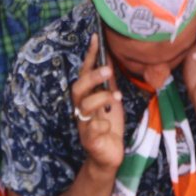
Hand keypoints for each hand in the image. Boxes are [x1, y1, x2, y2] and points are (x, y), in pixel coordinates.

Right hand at [70, 32, 125, 173]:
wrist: (108, 157)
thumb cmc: (109, 126)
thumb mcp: (111, 100)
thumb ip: (108, 82)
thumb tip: (110, 57)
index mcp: (87, 98)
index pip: (85, 73)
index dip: (89, 56)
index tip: (96, 38)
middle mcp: (81, 109)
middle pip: (78, 89)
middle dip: (91, 77)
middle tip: (108, 70)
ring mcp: (84, 125)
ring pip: (84, 107)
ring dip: (100, 98)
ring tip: (116, 97)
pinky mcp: (90, 140)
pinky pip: (92, 130)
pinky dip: (101, 124)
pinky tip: (108, 125)